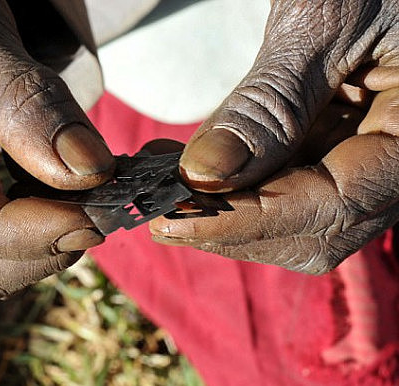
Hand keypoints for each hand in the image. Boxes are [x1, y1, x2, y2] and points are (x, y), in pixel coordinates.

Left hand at [151, 0, 398, 273]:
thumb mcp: (319, 22)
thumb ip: (269, 104)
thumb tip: (204, 175)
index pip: (339, 203)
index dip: (250, 220)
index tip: (172, 220)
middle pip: (317, 226)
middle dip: (231, 226)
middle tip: (156, 210)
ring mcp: (368, 152)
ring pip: (296, 214)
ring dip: (223, 209)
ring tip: (159, 184)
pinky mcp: (337, 141)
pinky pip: (286, 181)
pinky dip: (233, 183)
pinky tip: (184, 166)